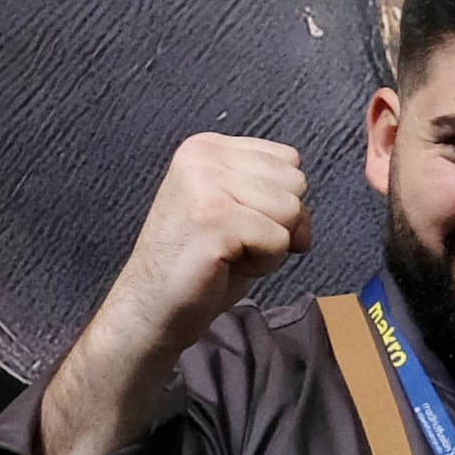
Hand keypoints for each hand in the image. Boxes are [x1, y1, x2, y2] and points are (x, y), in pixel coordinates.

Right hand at [113, 133, 311, 351]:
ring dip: (269, 245)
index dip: (277, 202)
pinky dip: (262, 264)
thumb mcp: (241, 216)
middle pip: (294, 182)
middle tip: (229, 242)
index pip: (288, 160)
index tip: (236, 224)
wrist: (150, 307)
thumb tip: (304, 228)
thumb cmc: (197, 264)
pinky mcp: (214, 219)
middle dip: (276, 223)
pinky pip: (278, 241)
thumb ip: (277, 202)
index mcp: (207, 146)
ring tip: (226, 253)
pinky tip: (223, 266)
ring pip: (291, 210)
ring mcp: (206, 184)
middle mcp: (203, 156)